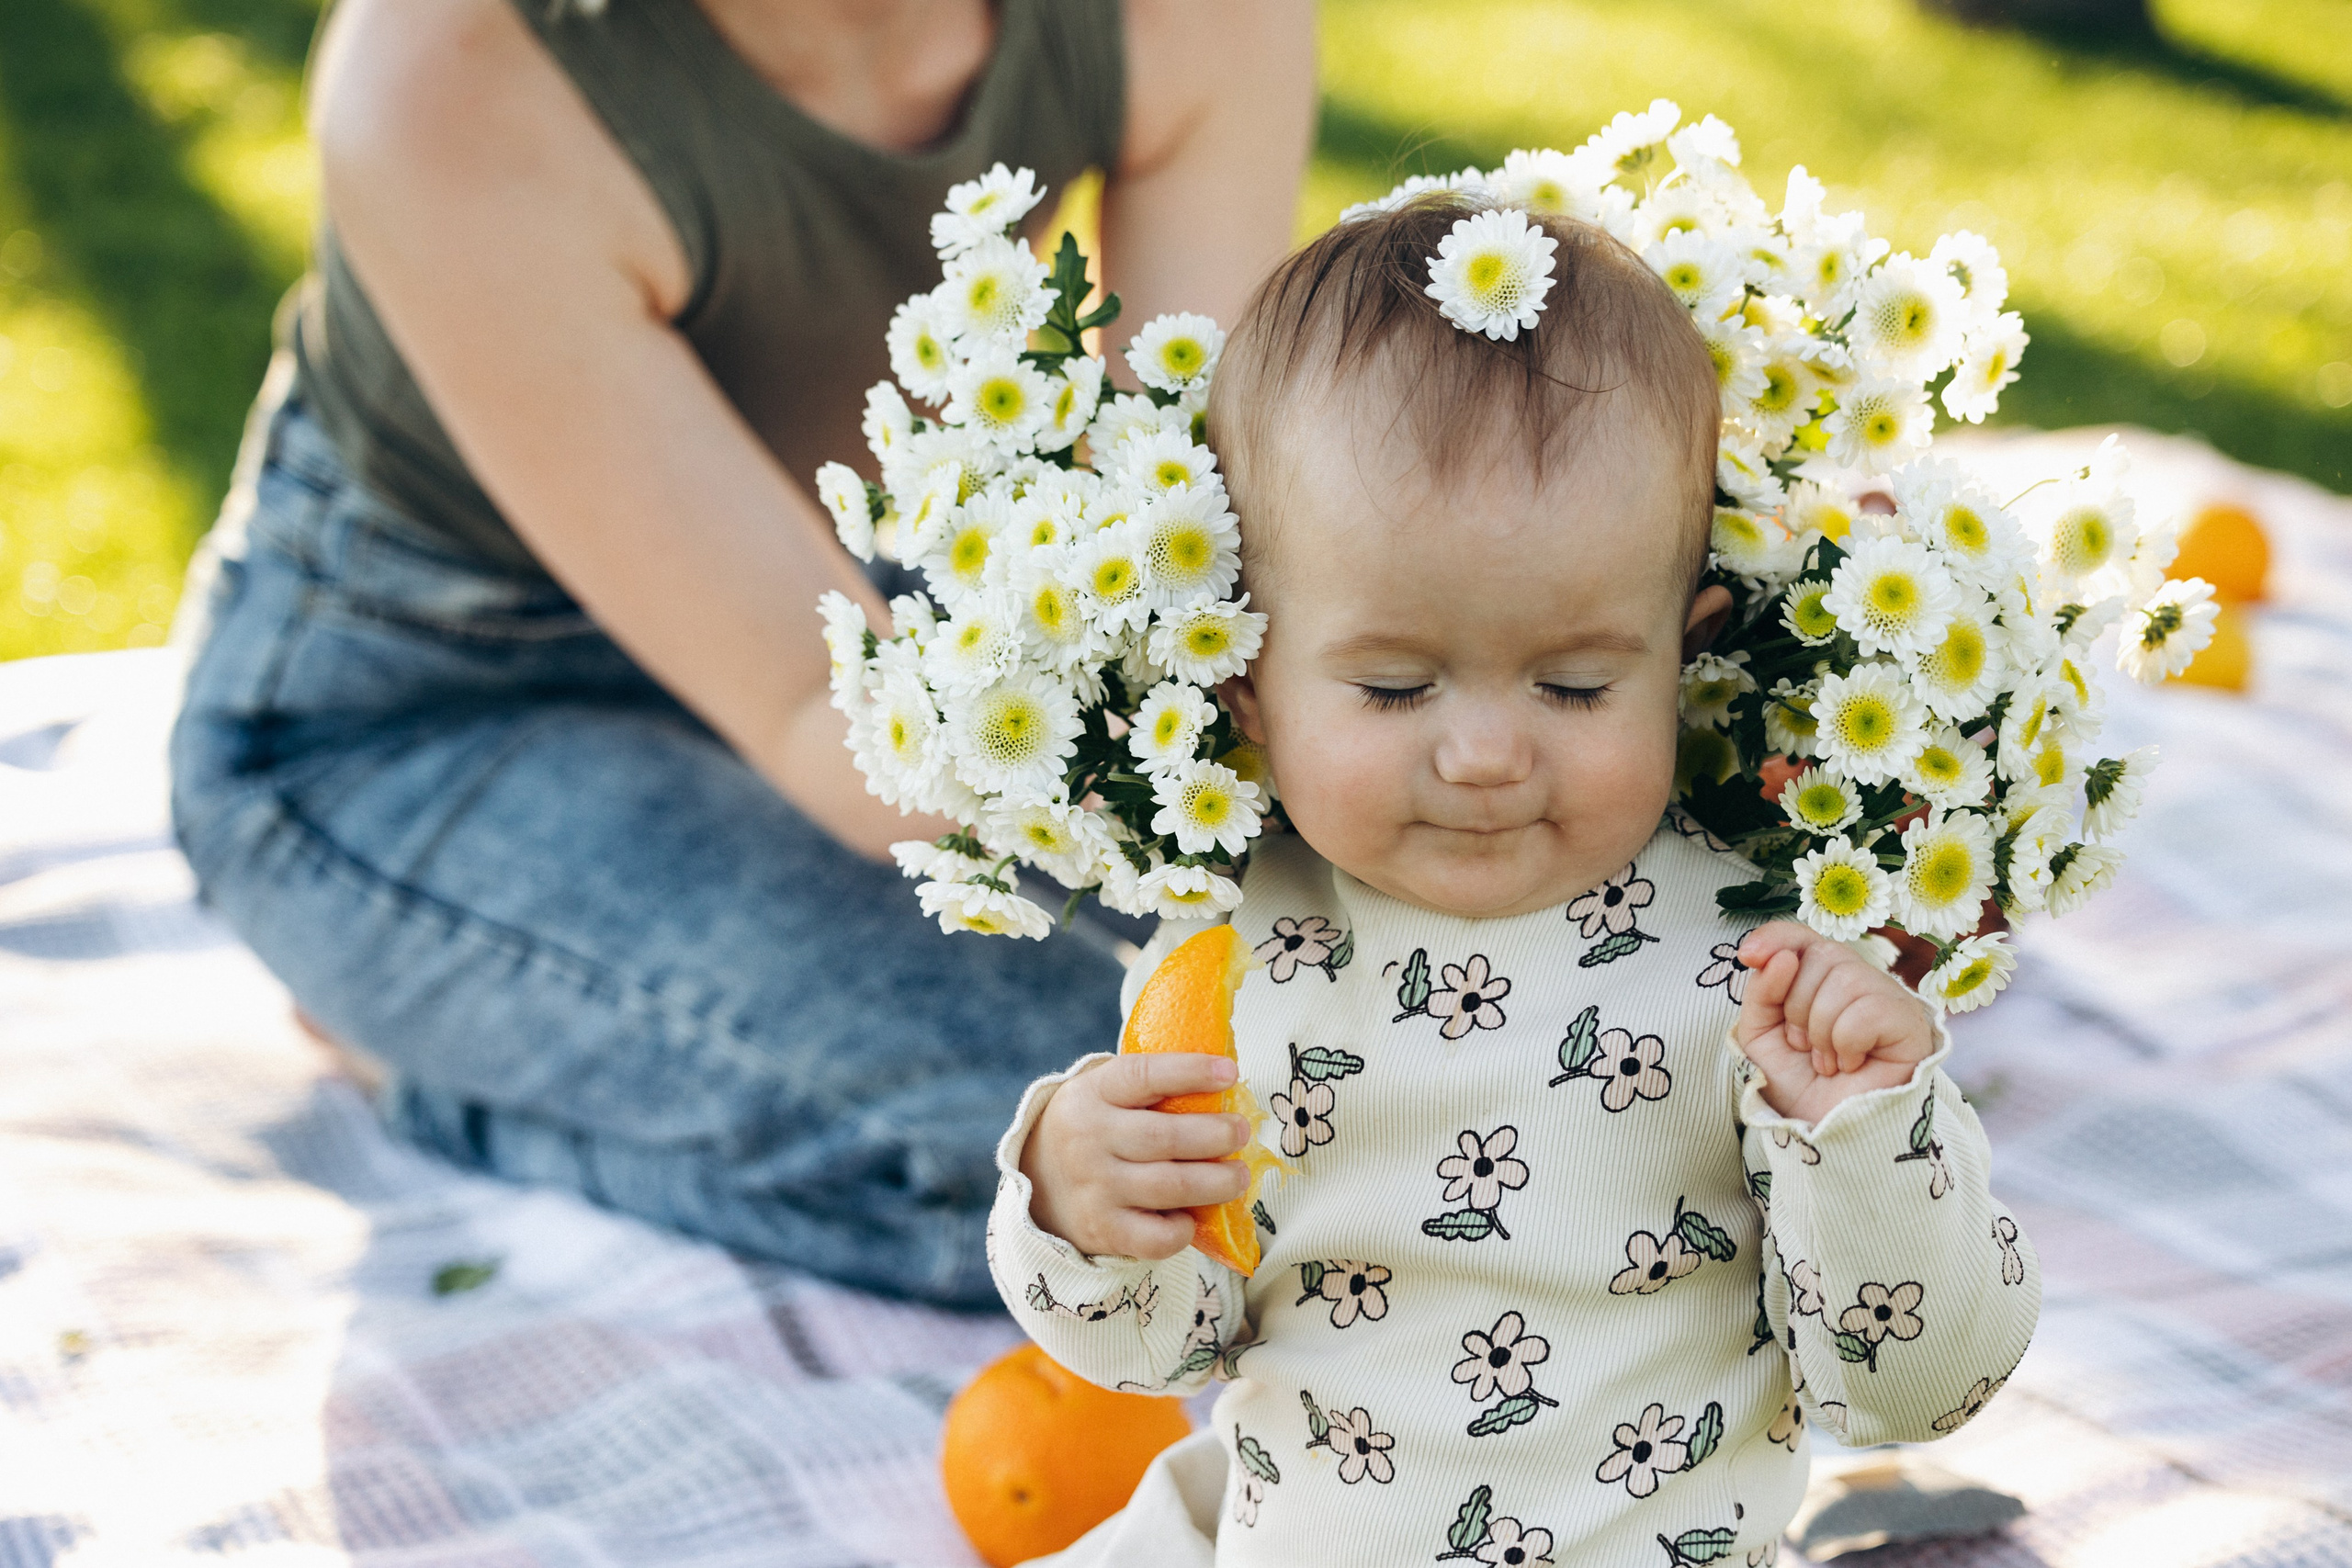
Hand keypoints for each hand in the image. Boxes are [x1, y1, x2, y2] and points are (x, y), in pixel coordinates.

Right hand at [1019, 1054, 1252, 1258]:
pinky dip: (1184, 1228)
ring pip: (1171, 1186)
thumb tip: (1224, 1078)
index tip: (1229, 1073)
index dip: (1190, 1072)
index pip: (1143, 1076)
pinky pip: (1156, 1236)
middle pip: (1166, 1137)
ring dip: (1217, 1182)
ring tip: (1239, 1176)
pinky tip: (1192, 1216)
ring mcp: (1096, 1188)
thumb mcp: (1105, 1093)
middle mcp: (1089, 1139)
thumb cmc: (1096, 1129)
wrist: (1038, 1182)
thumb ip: (1151, 1086)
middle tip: (1241, 1132)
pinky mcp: (1103, 1230)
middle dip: (1217, 1135)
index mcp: (1093, 1094)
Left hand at [1734, 922, 1935, 1123]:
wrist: (1824, 1131)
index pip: (1803, 936)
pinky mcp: (1910, 1023)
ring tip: (1827, 1061)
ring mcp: (1889, 999)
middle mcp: (1859, 981)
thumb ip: (1761, 992)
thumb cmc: (1797, 1085)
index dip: (1776, 938)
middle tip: (1804, 1046)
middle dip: (1797, 1006)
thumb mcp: (1761, 1035)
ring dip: (1821, 1030)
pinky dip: (1847, 1043)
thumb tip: (1783, 957)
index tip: (1748, 956)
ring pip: (1845, 979)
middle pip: (1822, 955)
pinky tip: (1851, 1065)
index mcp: (1822, 979)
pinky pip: (1867, 1010)